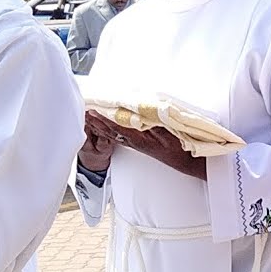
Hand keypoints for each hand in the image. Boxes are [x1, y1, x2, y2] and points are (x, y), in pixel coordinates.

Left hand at [85, 111, 206, 179]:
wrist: (185, 162)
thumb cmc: (179, 148)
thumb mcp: (168, 133)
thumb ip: (154, 122)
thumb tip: (140, 111)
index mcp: (139, 138)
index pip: (117, 126)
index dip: (104, 117)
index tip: (94, 109)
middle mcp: (134, 142)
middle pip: (111, 130)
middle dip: (97, 121)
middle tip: (85, 111)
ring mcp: (136, 143)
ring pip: (113, 133)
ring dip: (101, 125)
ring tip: (89, 117)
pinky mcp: (139, 144)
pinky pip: (120, 136)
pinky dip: (110, 129)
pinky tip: (106, 127)